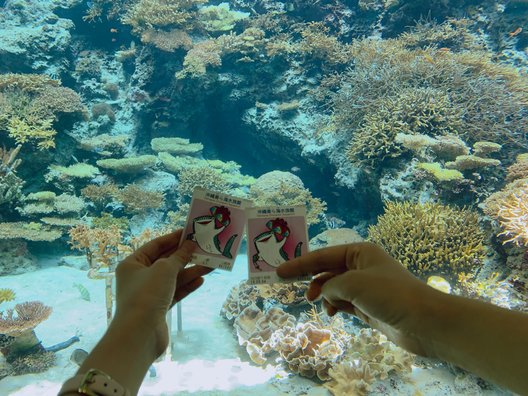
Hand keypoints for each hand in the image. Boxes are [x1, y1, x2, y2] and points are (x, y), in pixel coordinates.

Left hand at [114, 229, 211, 357]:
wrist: (140, 334)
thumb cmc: (147, 294)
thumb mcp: (165, 269)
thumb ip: (179, 257)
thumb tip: (189, 245)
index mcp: (133, 264)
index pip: (155, 246)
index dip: (173, 238)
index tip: (190, 233)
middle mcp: (139, 277)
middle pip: (165, 261)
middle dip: (185, 255)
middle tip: (203, 248)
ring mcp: (149, 293)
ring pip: (173, 277)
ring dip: (191, 270)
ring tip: (210, 264)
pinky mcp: (158, 307)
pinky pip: (175, 291)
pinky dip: (187, 285)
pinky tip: (201, 279)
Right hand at [276, 242, 441, 355]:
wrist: (424, 322)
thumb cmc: (389, 294)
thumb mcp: (354, 284)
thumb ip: (331, 286)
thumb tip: (325, 294)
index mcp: (360, 252)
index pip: (323, 256)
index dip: (300, 263)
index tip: (279, 271)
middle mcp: (361, 266)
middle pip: (327, 270)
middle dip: (308, 277)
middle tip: (284, 283)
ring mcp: (365, 287)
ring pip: (334, 288)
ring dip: (323, 295)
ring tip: (315, 302)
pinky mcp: (368, 306)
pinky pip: (343, 302)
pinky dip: (335, 306)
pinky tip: (333, 313)